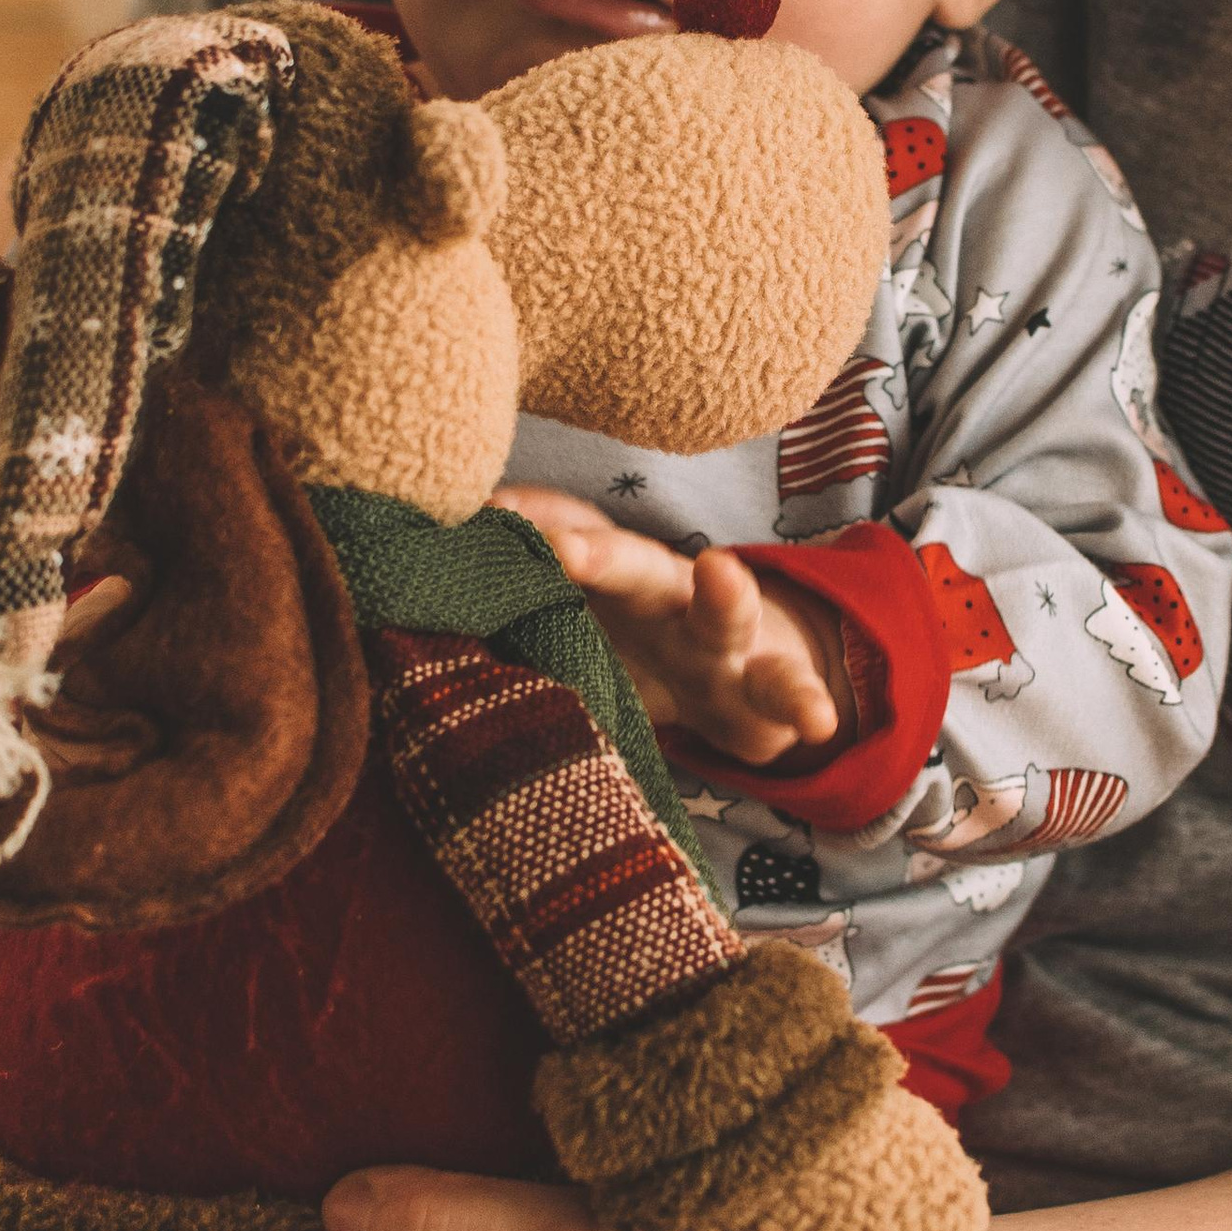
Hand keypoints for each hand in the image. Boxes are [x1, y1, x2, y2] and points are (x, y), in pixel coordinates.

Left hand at [498, 487, 850, 766]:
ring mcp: (726, 641)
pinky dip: (805, 702)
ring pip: (725, 614)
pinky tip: (817, 720)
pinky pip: (788, 694)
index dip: (528, 523)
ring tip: (724, 574)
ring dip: (725, 596)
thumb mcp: (581, 630)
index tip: (486, 510)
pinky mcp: (770, 692)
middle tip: (560, 547)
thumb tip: (414, 595)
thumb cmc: (641, 653)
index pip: (565, 539)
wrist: (749, 682)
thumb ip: (521, 608)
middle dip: (599, 554)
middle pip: (634, 567)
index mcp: (608, 584)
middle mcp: (669, 599)